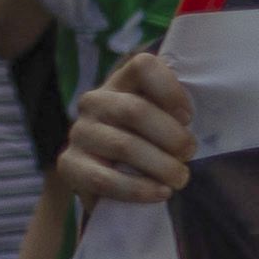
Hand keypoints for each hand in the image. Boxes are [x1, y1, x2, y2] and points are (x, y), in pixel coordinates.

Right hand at [56, 51, 196, 202]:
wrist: (108, 182)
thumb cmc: (147, 145)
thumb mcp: (161, 122)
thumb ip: (173, 112)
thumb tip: (188, 120)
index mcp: (121, 82)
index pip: (143, 65)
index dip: (171, 90)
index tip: (188, 117)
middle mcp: (95, 101)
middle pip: (135, 110)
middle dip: (172, 137)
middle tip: (189, 154)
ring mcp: (79, 132)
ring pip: (124, 146)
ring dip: (161, 166)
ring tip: (179, 178)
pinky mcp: (69, 165)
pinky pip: (106, 179)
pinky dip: (139, 189)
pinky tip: (160, 192)